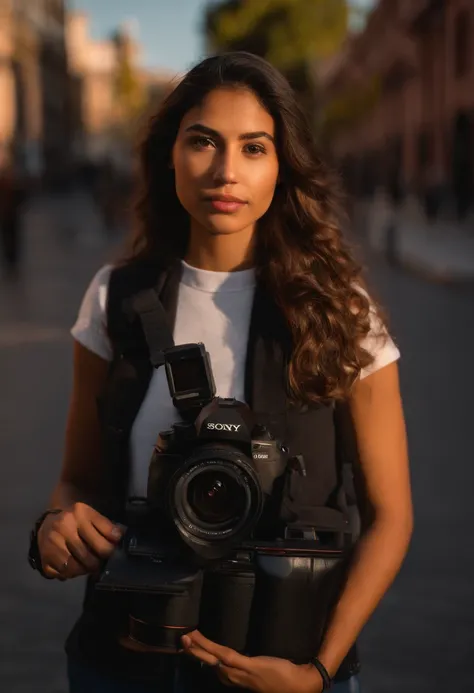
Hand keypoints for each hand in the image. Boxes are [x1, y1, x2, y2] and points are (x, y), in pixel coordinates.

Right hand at [37, 503, 123, 579]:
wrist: (48, 520)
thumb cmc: (75, 518)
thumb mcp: (92, 515)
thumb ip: (107, 526)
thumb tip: (120, 537)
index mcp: (79, 516)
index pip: (99, 542)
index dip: (109, 552)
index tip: (111, 554)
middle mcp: (63, 529)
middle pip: (87, 558)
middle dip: (96, 564)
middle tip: (99, 563)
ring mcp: (51, 545)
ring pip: (74, 569)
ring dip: (83, 571)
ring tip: (86, 566)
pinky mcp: (43, 558)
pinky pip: (60, 574)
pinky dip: (68, 574)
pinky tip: (72, 566)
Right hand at [182, 630, 322, 692]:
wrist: (303, 684)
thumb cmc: (288, 677)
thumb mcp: (268, 670)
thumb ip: (257, 665)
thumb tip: (250, 654)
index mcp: (240, 679)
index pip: (217, 669)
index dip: (204, 660)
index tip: (192, 649)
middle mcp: (236, 678)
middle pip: (210, 665)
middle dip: (194, 654)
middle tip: (181, 641)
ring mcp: (241, 673)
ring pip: (213, 660)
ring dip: (197, 649)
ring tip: (186, 636)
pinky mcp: (248, 666)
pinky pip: (223, 655)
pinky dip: (209, 647)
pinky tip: (199, 638)